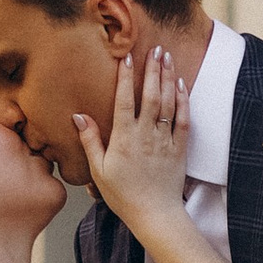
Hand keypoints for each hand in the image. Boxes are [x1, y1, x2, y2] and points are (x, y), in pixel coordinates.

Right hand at [71, 46, 189, 237]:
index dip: (126, 77)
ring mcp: (165, 140)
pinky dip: (184, 100)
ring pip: (169, 103)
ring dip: (168, 78)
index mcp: (124, 139)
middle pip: (151, 95)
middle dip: (153, 70)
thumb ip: (90, 141)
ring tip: (167, 57)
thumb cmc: (123, 194)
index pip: (124, 101)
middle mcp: (146, 135)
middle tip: (155, 48)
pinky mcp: (180, 148)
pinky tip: (182, 84)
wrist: (155, 215)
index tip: (126, 57)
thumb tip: (78, 116)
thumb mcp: (99, 170)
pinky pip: (184, 120)